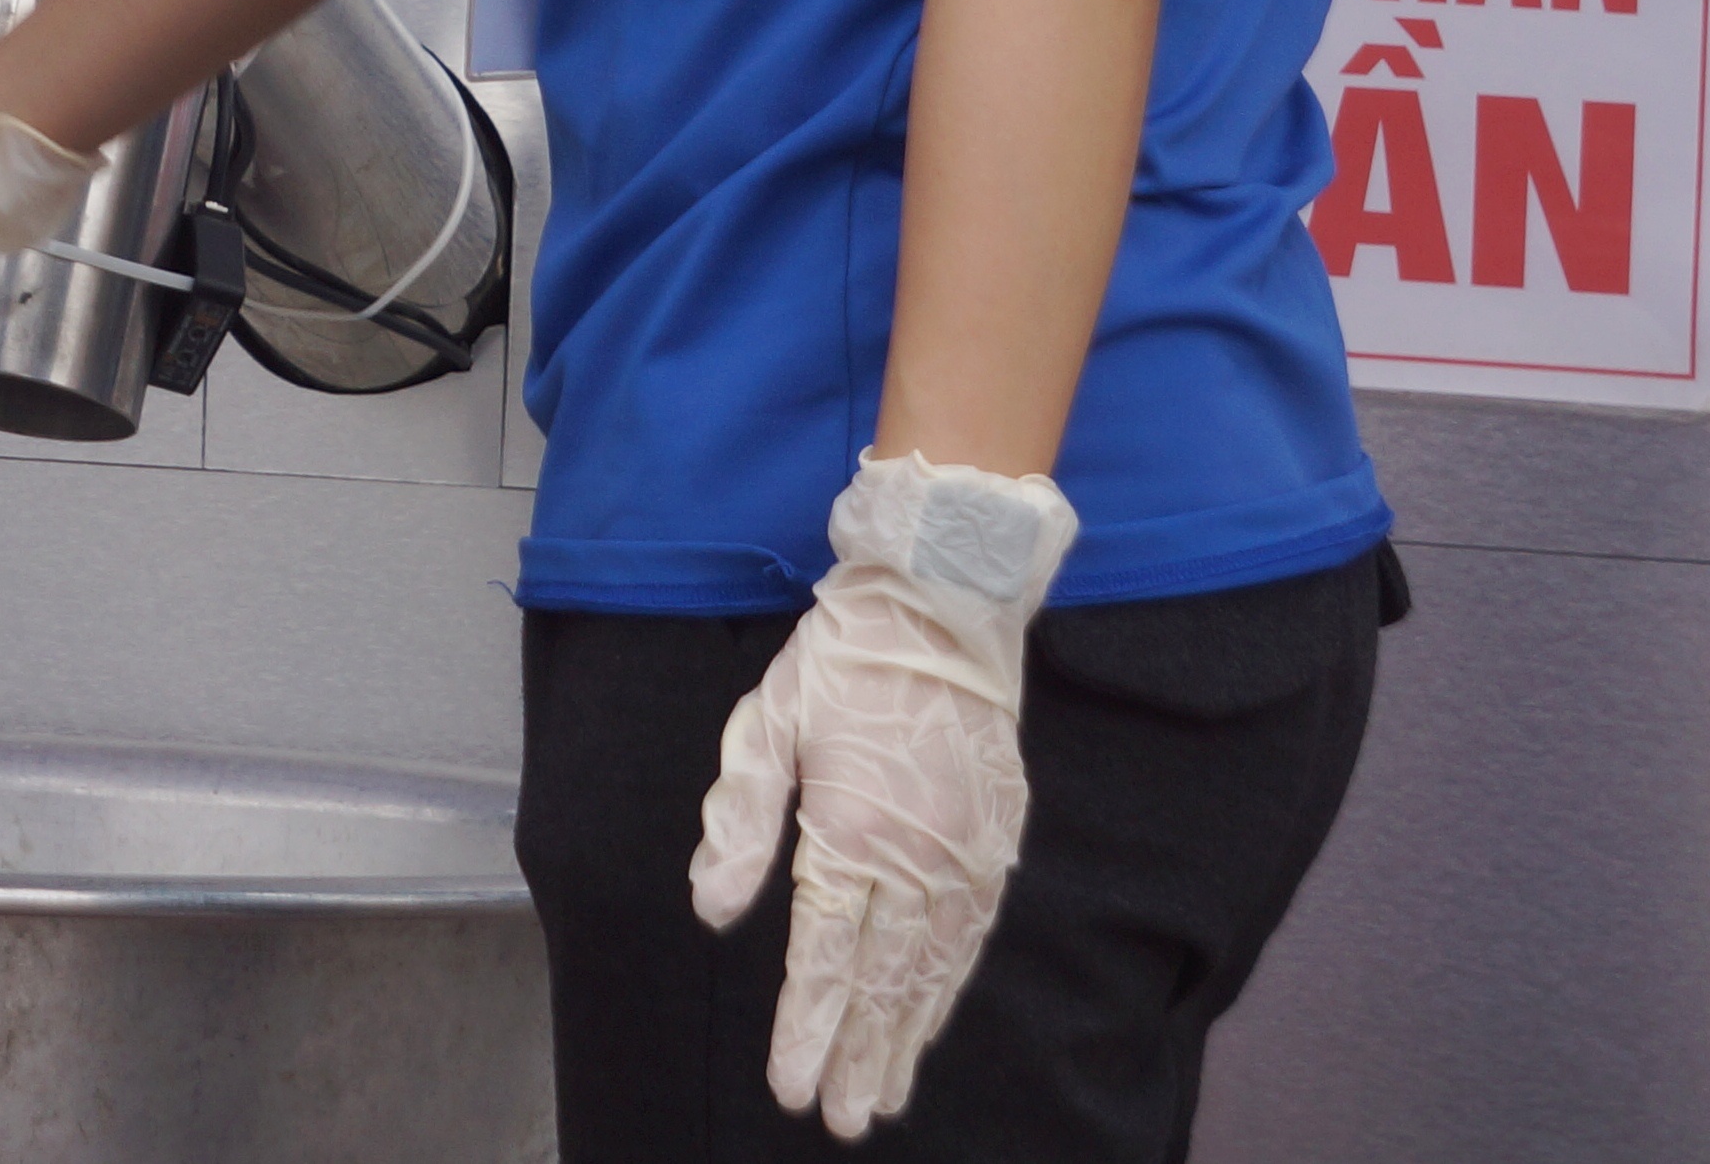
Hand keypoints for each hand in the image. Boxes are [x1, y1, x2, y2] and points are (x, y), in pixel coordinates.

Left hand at [688, 452, 1077, 1136]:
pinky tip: (929, 1019)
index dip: (808, 1028)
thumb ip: (740, 819)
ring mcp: (966, 851)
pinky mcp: (997, 839)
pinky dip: (949, 987)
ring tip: (886, 1095)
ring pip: (934, 969)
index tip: (793, 1087)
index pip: (824, 954)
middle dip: (859, 1056)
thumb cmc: (844, 658)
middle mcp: (917, 853)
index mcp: (853, 827)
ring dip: (907, 1037)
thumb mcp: (767, 721)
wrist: (945, 599)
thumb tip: (712, 907)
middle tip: (842, 1121)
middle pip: (884, 979)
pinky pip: (972, 934)